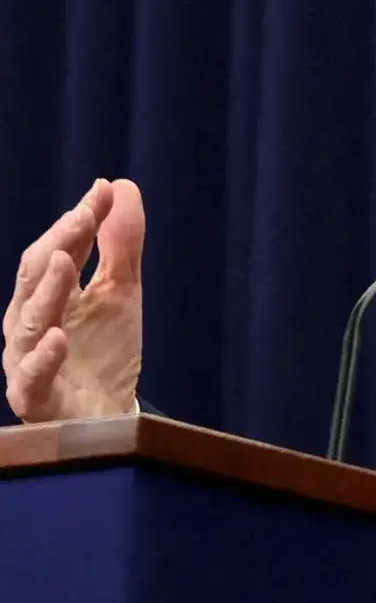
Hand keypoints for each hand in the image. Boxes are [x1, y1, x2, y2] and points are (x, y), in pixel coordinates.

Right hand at [3, 180, 145, 422]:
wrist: (107, 415)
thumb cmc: (104, 350)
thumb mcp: (121, 291)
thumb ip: (120, 245)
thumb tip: (121, 187)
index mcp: (46, 294)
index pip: (57, 251)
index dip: (78, 222)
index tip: (103, 191)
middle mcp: (29, 323)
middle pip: (36, 279)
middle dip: (58, 244)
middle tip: (82, 216)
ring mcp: (27, 360)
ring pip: (29, 322)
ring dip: (47, 291)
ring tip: (67, 262)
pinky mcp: (35, 398)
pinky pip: (31, 378)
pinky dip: (44, 357)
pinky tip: (60, 338)